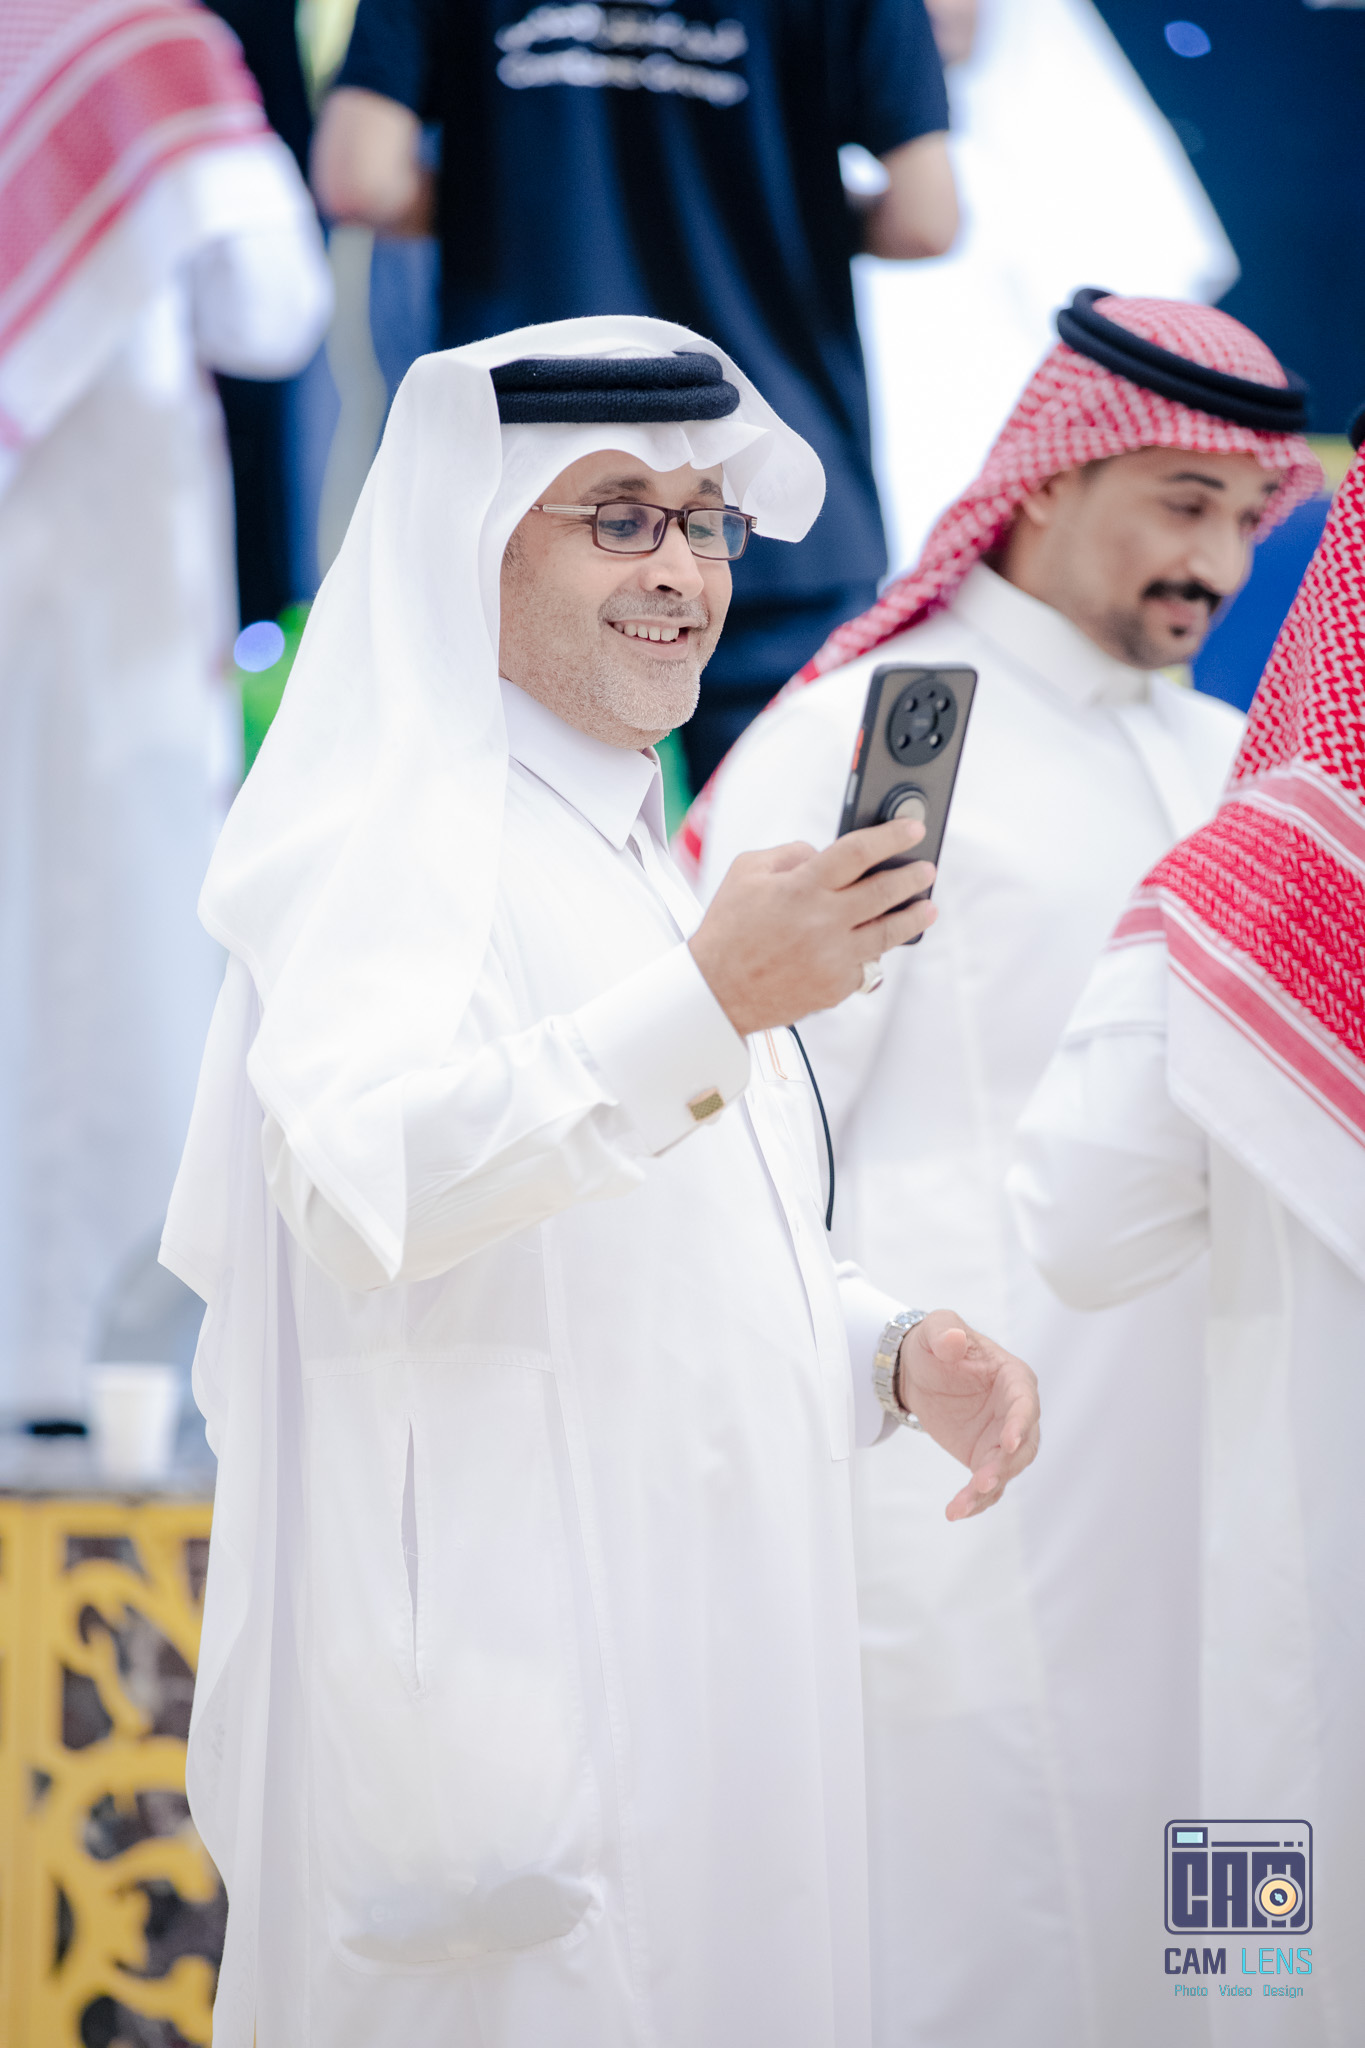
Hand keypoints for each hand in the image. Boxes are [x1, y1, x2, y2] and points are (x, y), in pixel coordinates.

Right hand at [689, 822, 935, 1036]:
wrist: (716, 990)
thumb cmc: (729, 929)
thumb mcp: (747, 872)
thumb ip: (790, 853)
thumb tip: (823, 854)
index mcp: (802, 887)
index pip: (858, 852)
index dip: (891, 837)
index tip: (913, 830)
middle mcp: (823, 921)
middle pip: (884, 891)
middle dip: (912, 877)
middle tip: (926, 869)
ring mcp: (833, 957)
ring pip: (888, 933)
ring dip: (911, 917)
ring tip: (926, 908)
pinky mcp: (836, 986)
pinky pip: (865, 964)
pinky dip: (870, 952)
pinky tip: (876, 944)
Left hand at [897, 1311, 1038, 1521]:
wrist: (920, 1369)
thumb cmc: (936, 1343)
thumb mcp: (936, 1328)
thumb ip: (945, 1330)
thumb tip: (954, 1339)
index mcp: (1013, 1377)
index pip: (1025, 1401)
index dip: (1020, 1422)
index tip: (1009, 1442)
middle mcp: (1015, 1411)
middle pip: (1024, 1444)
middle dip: (1006, 1465)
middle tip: (984, 1481)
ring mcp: (1002, 1439)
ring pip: (1006, 1470)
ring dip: (989, 1489)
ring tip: (963, 1504)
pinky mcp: (984, 1458)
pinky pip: (987, 1484)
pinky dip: (974, 1500)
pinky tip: (955, 1511)